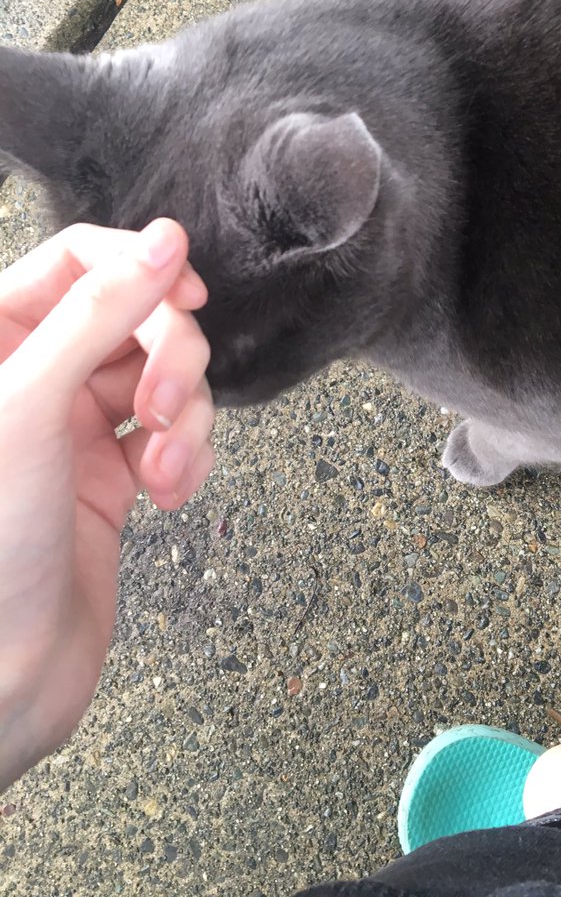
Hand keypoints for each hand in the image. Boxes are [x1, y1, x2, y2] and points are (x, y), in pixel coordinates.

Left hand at [0, 219, 214, 789]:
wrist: (1, 676)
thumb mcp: (30, 407)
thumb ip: (97, 313)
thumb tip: (162, 242)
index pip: (75, 260)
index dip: (136, 267)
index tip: (183, 293)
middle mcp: (32, 374)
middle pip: (134, 315)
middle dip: (168, 357)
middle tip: (165, 404)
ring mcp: (72, 425)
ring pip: (165, 375)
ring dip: (184, 419)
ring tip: (166, 471)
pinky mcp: (111, 472)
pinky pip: (173, 432)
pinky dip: (185, 455)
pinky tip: (169, 493)